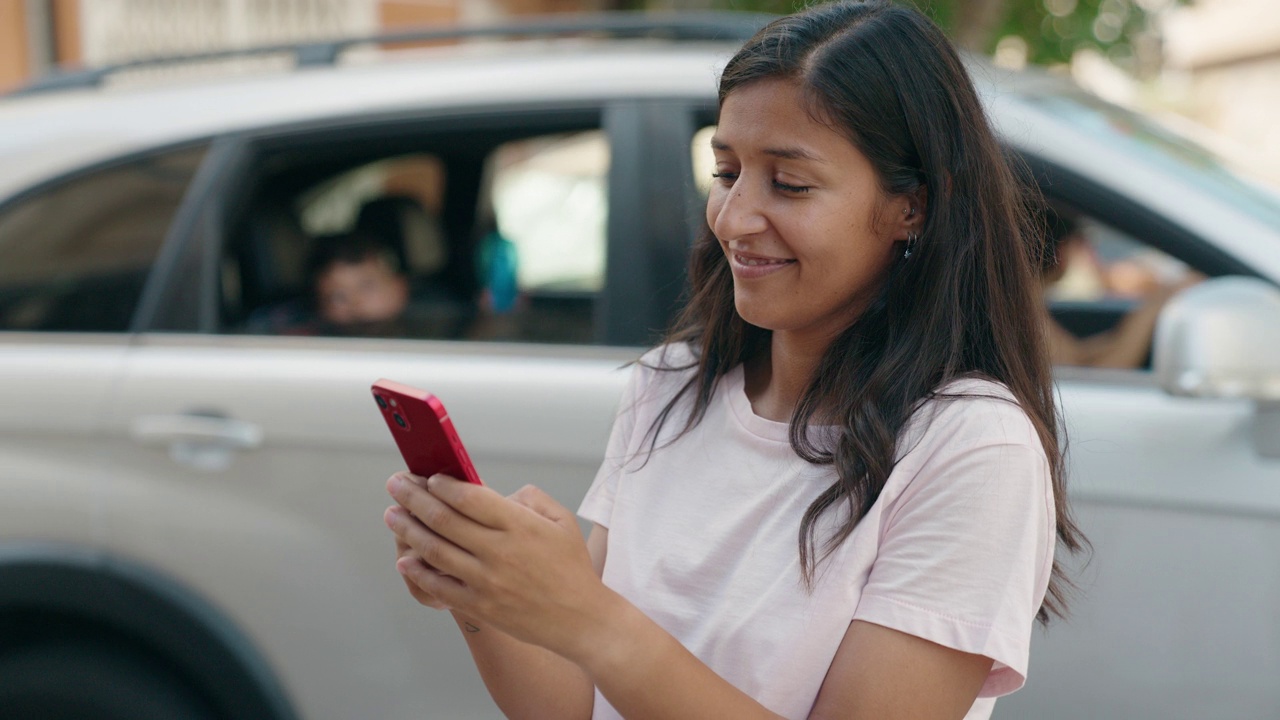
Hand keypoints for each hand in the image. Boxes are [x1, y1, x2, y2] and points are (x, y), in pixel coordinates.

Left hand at [384, 472, 611, 659]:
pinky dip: (418, 573)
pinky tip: (405, 560)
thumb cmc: (571, 567)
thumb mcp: (561, 521)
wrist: (581, 619)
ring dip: (408, 530)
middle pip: (443, 519)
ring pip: (435, 550)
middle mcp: (499, 552)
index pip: (469, 497)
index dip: (442, 484)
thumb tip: (494, 494)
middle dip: (413, 498)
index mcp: (520, 525)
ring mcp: (487, 581)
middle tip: (395, 485)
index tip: (429, 477)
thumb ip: (530, 498)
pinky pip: (439, 586)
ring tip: (392, 515)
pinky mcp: (480, 606)